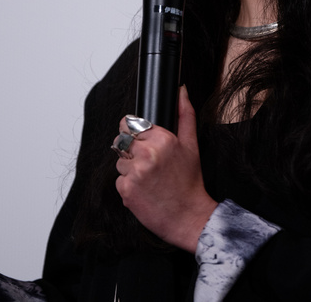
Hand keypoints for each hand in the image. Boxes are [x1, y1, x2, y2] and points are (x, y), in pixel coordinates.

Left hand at [115, 86, 218, 252]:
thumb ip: (185, 115)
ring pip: (119, 162)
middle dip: (131, 150)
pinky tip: (145, 191)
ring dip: (130, 169)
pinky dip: (129, 186)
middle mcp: (147, 154)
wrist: (189, 218)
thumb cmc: (190, 183)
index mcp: (162, 139)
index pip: (129, 123)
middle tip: (149, 163)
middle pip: (121, 141)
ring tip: (150, 179)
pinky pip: (119, 181)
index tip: (141, 140)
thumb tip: (181, 91)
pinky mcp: (126, 191)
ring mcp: (135, 173)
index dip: (133, 131)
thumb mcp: (191, 145)